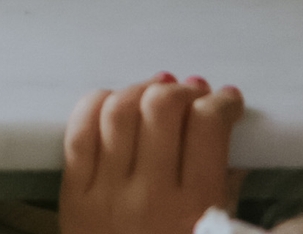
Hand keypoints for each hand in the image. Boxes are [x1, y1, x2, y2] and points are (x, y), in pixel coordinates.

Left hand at [61, 74, 244, 233]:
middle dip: (182, 91)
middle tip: (192, 94)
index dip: (221, 104)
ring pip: (118, 111)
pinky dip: (96, 105)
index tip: (227, 101)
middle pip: (161, 109)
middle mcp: (148, 197)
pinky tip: (115, 103)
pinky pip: (79, 132)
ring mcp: (105, 194)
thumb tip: (228, 138)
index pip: (207, 129)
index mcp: (194, 211)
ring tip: (157, 92)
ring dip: (141, 90)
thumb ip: (227, 192)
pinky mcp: (73, 197)